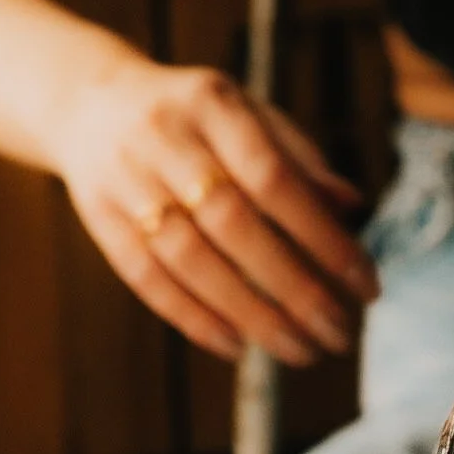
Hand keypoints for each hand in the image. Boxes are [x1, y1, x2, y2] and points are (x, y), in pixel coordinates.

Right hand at [54, 56, 378, 363]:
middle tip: (339, 334)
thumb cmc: (194, 118)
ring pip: (190, 258)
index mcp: (213, 104)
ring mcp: (125, 179)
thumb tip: (354, 208)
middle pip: (233, 224)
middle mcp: (164, 138)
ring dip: (249, 313)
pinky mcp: (99, 217)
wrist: (87, 103)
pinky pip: (146, 277)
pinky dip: (193, 317)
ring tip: (299, 350)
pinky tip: (237, 346)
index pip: (276, 180)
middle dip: (293, 288)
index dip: (324, 237)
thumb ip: (299, 158)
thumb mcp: (246, 113)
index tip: (366, 286)